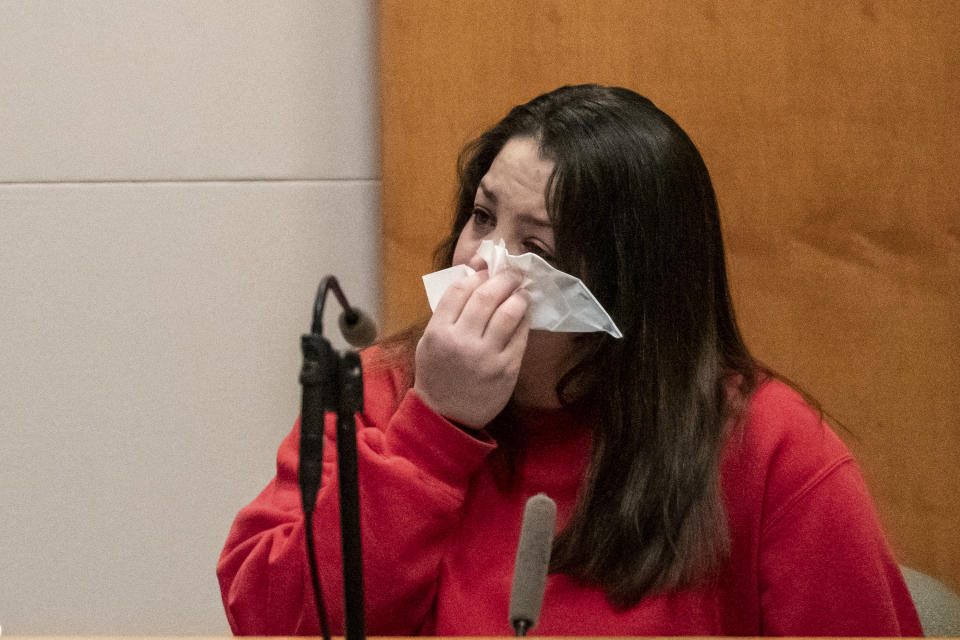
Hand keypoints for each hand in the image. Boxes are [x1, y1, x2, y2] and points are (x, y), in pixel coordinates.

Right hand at [414, 265, 529, 428]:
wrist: (446, 416)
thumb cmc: (437, 373)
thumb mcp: (430, 340)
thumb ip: (448, 312)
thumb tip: (474, 279)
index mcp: (439, 332)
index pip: (460, 290)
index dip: (476, 275)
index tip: (486, 272)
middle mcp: (463, 342)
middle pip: (487, 296)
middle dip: (504, 278)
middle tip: (513, 273)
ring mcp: (487, 356)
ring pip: (509, 313)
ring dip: (519, 296)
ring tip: (522, 291)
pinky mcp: (507, 369)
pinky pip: (520, 336)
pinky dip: (524, 320)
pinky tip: (524, 313)